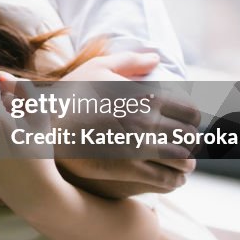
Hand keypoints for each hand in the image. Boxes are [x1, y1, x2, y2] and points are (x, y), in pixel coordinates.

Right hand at [55, 51, 198, 197]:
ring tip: (184, 165)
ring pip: (182, 160)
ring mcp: (138, 147)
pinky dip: (176, 181)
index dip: (193, 120)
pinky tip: (174, 180)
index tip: (187, 124)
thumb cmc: (71, 95)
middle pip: (189, 137)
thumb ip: (130, 61)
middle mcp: (147, 122)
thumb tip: (155, 59)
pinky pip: (165, 179)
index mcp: (145, 96)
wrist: (46, 126)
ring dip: (187, 164)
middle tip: (187, 145)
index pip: (190, 112)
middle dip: (192, 142)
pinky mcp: (128, 169)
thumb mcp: (98, 68)